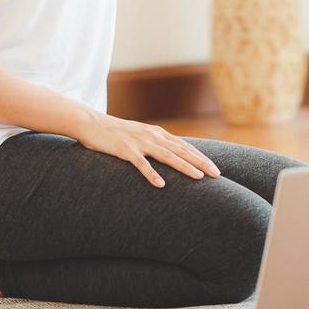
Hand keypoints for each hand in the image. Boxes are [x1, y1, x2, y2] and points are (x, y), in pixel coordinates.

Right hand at [72, 111, 220, 186]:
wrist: (92, 123)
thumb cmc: (116, 133)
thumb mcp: (141, 136)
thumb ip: (156, 144)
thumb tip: (172, 156)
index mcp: (158, 134)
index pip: (185, 147)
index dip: (201, 157)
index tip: (215, 168)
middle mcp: (153, 136)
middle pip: (182, 151)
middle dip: (201, 163)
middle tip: (216, 174)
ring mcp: (140, 143)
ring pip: (167, 156)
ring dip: (184, 167)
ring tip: (198, 178)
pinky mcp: (126, 150)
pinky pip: (141, 164)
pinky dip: (152, 174)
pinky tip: (161, 185)